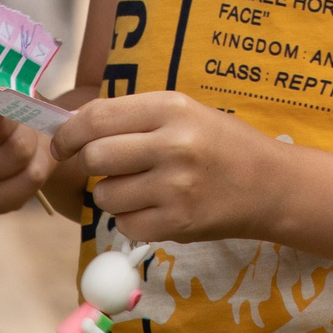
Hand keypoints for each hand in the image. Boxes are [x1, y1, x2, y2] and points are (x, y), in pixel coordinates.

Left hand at [51, 91, 283, 245]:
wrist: (271, 184)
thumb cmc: (221, 144)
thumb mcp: (184, 112)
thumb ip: (134, 117)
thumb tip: (74, 129)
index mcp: (171, 108)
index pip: (97, 117)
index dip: (68, 133)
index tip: (62, 144)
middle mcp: (173, 144)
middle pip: (96, 157)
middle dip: (93, 165)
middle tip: (110, 168)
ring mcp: (175, 187)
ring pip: (106, 195)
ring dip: (113, 195)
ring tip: (142, 188)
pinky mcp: (178, 222)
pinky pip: (126, 225)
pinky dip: (132, 220)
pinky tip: (156, 208)